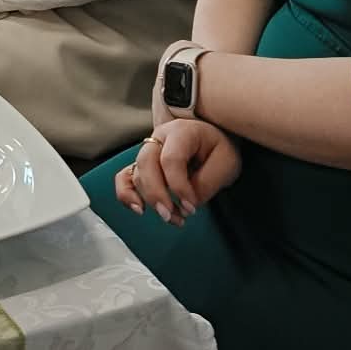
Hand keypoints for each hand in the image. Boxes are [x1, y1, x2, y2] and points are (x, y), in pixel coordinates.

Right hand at [114, 119, 241, 224]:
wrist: (213, 141)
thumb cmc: (219, 150)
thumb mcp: (226, 163)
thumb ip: (207, 183)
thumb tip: (187, 203)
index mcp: (182, 131)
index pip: (171, 159)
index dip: (178, 187)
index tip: (191, 208)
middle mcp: (159, 137)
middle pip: (146, 163)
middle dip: (156, 193)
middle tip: (171, 215)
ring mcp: (148, 150)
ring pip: (136, 173)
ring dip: (149, 199)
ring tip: (171, 217)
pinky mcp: (143, 164)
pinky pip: (124, 177)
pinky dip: (126, 194)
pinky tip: (139, 209)